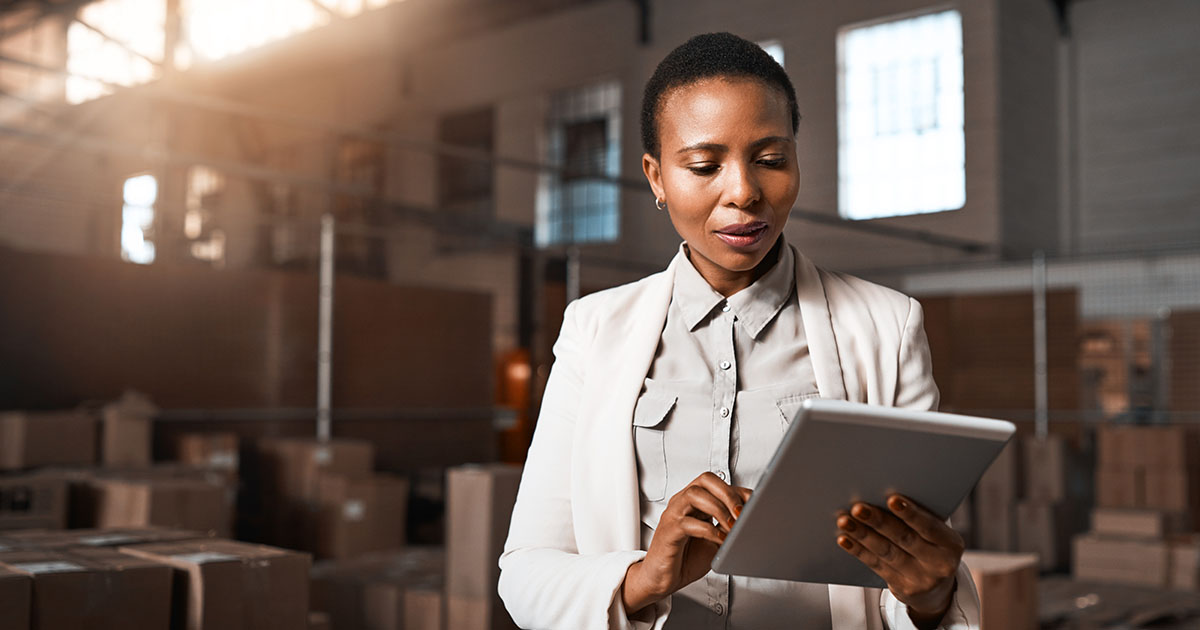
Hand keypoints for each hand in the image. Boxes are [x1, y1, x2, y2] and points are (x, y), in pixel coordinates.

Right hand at [621, 472, 751, 614]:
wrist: (661, 578)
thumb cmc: (685, 558)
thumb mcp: (714, 540)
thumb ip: (727, 528)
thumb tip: (750, 521)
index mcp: (693, 502)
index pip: (716, 483)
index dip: (737, 490)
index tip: (754, 503)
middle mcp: (682, 503)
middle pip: (705, 480)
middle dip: (728, 494)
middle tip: (741, 513)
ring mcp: (673, 515)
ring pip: (695, 495)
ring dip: (719, 509)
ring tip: (731, 527)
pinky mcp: (669, 532)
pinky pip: (688, 523)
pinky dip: (708, 530)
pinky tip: (719, 540)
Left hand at [835, 494, 963, 628]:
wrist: (936, 589)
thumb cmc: (932, 546)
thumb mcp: (937, 533)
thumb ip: (920, 516)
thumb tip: (884, 491)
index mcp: (951, 544)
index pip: (930, 527)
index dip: (911, 514)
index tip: (892, 499)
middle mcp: (939, 564)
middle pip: (904, 539)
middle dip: (879, 521)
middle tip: (858, 508)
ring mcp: (920, 579)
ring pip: (886, 552)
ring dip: (863, 535)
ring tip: (845, 521)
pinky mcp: (902, 588)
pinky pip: (876, 565)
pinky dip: (858, 551)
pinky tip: (844, 539)